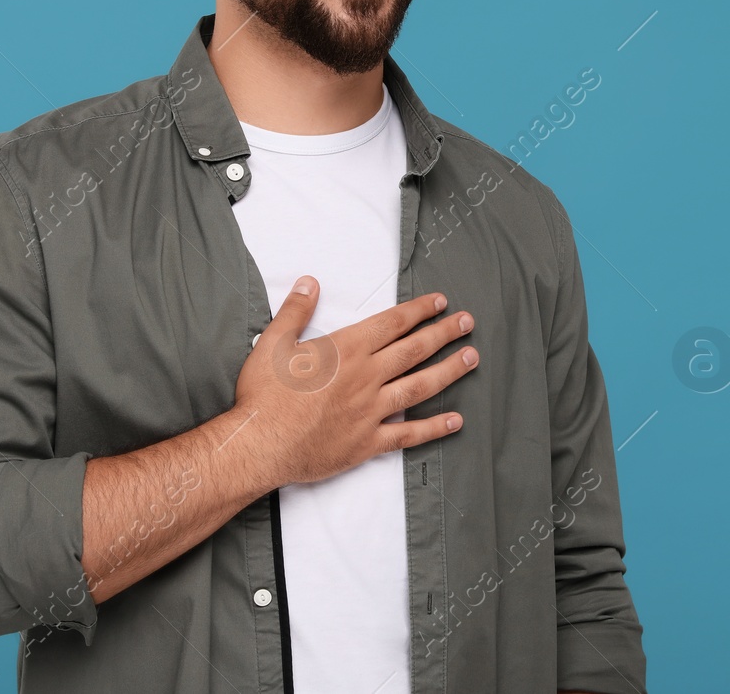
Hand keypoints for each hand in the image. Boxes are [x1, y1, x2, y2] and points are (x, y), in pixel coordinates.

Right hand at [233, 276, 477, 486]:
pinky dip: (434, 428)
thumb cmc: (263, 396)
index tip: (440, 302)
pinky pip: (408, 435)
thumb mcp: (272, 343)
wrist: (258, 446)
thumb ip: (295, 311)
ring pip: (420, 387)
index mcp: (346, 350)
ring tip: (471, 359)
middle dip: (444, 333)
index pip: (392, 324)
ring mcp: (370, 411)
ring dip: (449, 371)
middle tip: (468, 323)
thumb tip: (308, 283)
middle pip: (414, 350)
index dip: (419, 310)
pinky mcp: (367, 443)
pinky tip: (456, 421)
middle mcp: (365, 377)